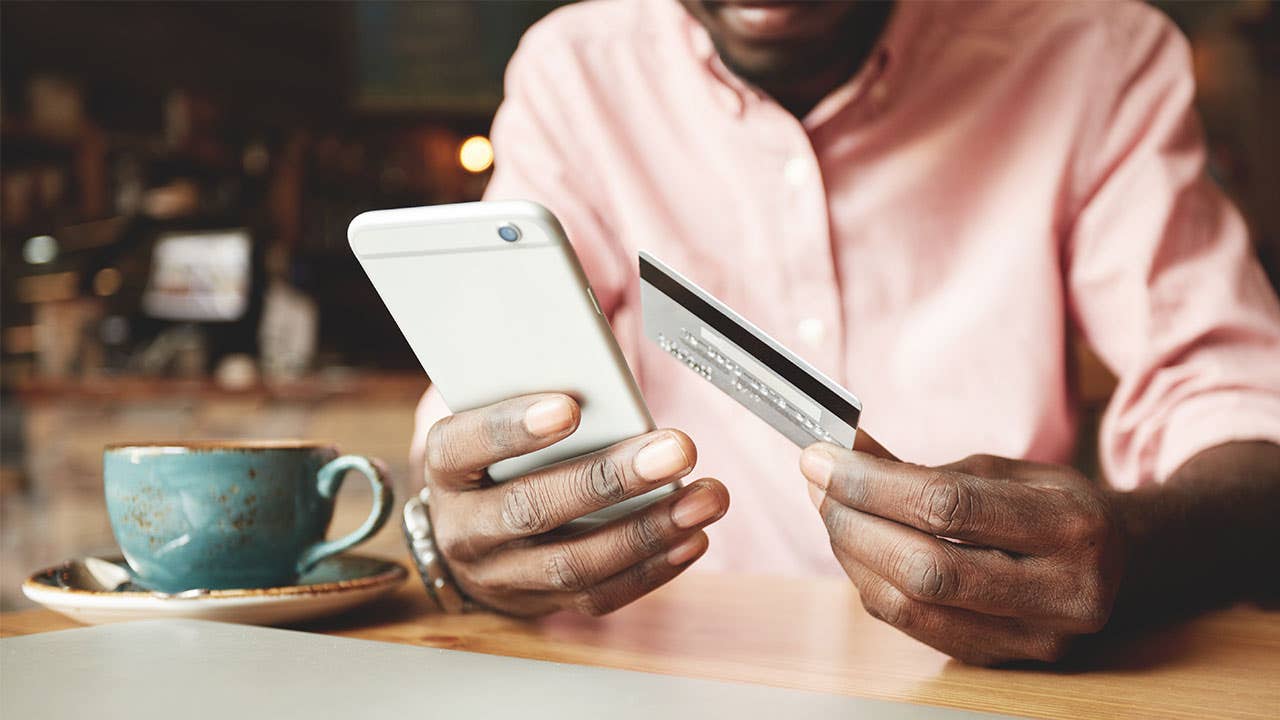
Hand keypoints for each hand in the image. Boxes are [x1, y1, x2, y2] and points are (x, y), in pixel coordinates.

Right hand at [423, 392, 728, 617]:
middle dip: (610, 479)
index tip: (568, 407)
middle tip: (675, 450)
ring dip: (649, 529)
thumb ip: (536, 398)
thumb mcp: (494, 419)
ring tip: (705, 498)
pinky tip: (691, 537)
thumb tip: (607, 370)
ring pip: (573, 562)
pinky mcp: (544, 603)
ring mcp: (503, 574)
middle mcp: (466, 528)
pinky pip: (600, 595)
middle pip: (532, 508)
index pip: (466, 445)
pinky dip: (653, 568)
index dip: (513, 428)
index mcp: (448, 468)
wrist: (469, 535)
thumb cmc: (495, 459)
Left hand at [800, 445, 1122, 664]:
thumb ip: (921, 466)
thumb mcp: (1003, 469)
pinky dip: (873, 583)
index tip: (822, 457)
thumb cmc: (1056, 506)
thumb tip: (843, 449)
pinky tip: (857, 548)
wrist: (1123, 565)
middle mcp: (1062, 593)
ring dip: (853, 555)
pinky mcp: (1004, 662)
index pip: (949, 506)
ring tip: (831, 511)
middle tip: (818, 484)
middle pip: (926, 568)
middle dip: (854, 523)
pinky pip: (914, 627)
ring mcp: (1034, 639)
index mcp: (1072, 526)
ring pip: (912, 607)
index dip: (872, 483)